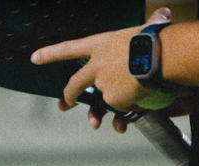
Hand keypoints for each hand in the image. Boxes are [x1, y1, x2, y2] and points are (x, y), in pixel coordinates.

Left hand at [32, 8, 172, 128]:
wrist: (157, 56)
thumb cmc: (154, 39)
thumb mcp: (147, 27)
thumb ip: (151, 22)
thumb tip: (163, 12)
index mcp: (100, 44)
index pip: (70, 49)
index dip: (51, 54)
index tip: (35, 58)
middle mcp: (96, 65)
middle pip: (76, 83)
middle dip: (69, 95)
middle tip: (65, 103)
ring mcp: (102, 84)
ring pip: (103, 99)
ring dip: (101, 111)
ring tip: (99, 119)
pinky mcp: (112, 99)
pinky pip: (121, 107)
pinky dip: (130, 106)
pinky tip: (138, 98)